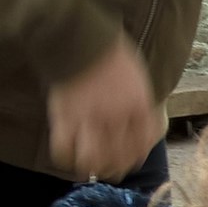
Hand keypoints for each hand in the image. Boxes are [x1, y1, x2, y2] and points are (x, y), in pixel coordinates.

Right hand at [46, 33, 159, 180]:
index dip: (136, 157)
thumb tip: (141, 120)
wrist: (78, 37)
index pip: (143, 145)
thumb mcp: (137, 77)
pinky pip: (64, 149)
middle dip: (114, 168)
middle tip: (108, 169)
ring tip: (88, 168)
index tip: (131, 160)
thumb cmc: (109, 51)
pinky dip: (65, 157)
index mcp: (139, 107)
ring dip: (91, 167)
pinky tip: (66, 156)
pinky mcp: (64, 117)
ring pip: (93, 160)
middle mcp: (118, 118)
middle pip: (119, 157)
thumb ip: (139, 102)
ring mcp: (91, 119)